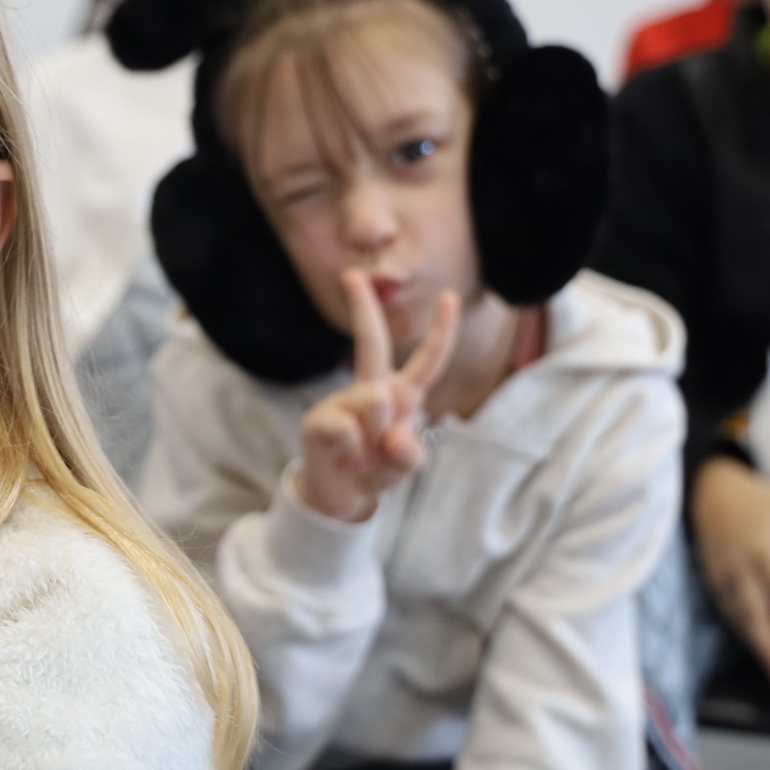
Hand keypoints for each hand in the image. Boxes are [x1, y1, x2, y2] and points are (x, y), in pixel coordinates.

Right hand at [294, 272, 460, 524]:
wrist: (339, 495)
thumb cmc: (377, 469)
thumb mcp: (403, 466)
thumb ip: (408, 455)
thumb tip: (392, 437)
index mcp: (402, 394)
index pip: (429, 360)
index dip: (442, 330)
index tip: (450, 296)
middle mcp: (373, 390)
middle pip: (371, 344)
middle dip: (362, 308)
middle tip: (352, 274)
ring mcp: (344, 402)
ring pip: (373, 403)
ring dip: (376, 442)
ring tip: (364, 458)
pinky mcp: (320, 421)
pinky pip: (349, 432)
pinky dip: (354, 455)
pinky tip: (346, 460)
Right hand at [690, 457, 769, 682]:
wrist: (710, 495)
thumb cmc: (760, 503)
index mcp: (761, 548)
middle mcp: (739, 567)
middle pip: (755, 611)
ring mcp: (723, 577)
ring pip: (740, 617)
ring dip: (757, 644)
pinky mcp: (714, 584)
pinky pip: (730, 613)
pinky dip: (745, 633)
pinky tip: (761, 650)